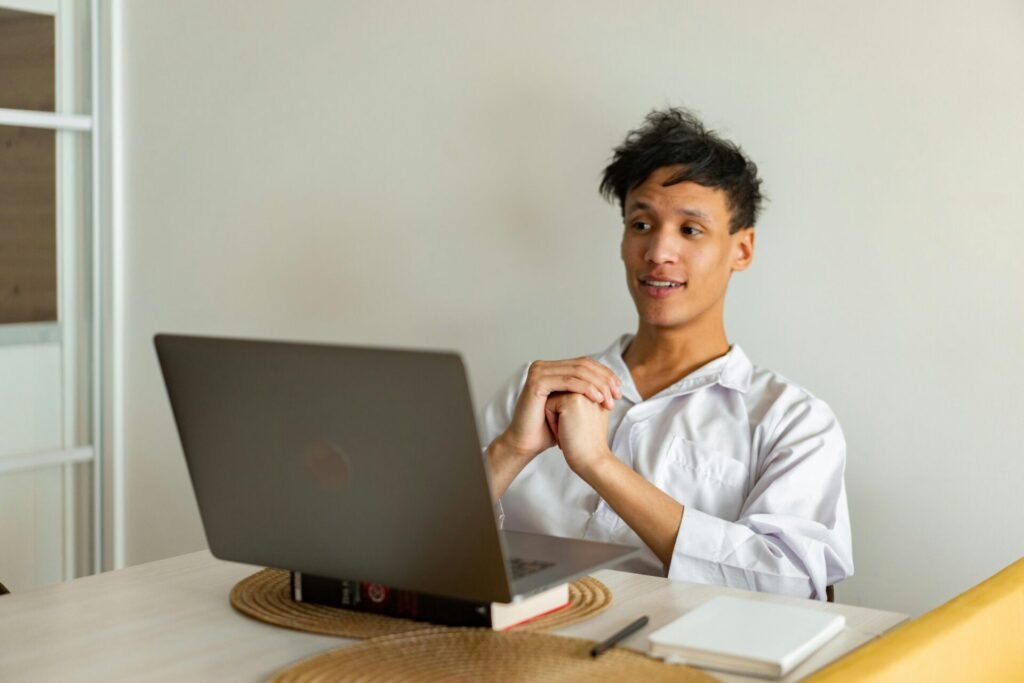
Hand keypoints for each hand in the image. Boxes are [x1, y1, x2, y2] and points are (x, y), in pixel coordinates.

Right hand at [498, 358, 620, 459]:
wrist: (528, 443)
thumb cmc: (549, 428)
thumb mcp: (572, 405)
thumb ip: (585, 390)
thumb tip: (611, 381)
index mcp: (551, 368)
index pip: (584, 363)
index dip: (604, 374)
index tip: (619, 389)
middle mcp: (543, 366)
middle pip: (582, 365)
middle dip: (604, 379)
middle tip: (617, 395)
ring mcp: (538, 372)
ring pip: (577, 372)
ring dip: (598, 385)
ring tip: (610, 400)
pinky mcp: (536, 382)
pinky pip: (567, 381)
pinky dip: (586, 389)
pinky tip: (598, 399)